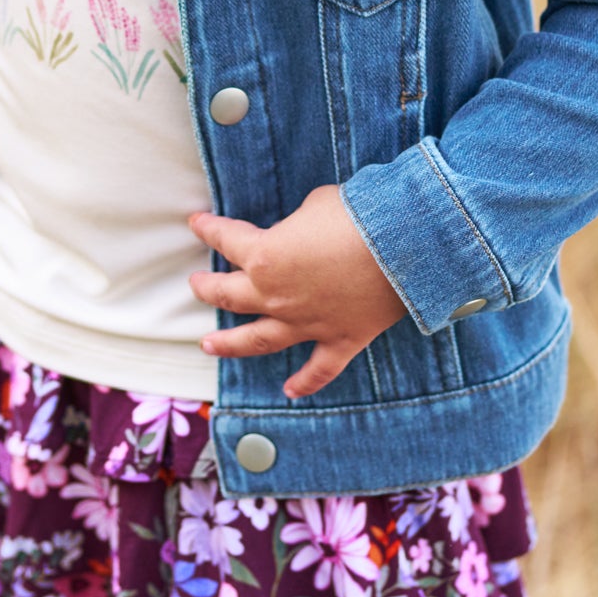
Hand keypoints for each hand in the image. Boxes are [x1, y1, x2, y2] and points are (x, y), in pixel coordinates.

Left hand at [187, 184, 406, 398]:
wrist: (401, 245)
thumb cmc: (355, 215)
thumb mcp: (314, 205)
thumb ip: (298, 224)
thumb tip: (302, 232)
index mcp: (264, 257)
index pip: (226, 240)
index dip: (209, 230)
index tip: (196, 224)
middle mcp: (275, 296)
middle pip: (229, 297)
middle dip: (207, 289)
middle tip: (196, 285)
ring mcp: (305, 324)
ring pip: (257, 341)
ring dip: (230, 344)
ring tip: (208, 345)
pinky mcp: (338, 341)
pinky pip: (317, 370)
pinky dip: (303, 383)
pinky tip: (289, 390)